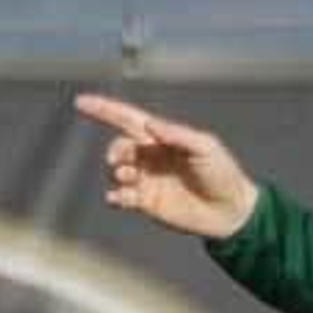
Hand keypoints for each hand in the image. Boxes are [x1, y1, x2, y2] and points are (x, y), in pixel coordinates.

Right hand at [74, 93, 259, 238]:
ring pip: (117, 172)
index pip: (127, 119)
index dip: (104, 109)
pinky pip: (121, 197)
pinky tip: (120, 198)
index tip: (81, 101)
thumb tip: (150, 123)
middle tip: (119, 161)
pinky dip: (116, 196)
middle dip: (115, 151)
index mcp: (162, 138)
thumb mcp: (205, 148)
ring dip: (118, 172)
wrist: (230, 210)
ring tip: (131, 177)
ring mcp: (147, 180)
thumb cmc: (222, 173)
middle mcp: (151, 157)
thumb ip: (178, 134)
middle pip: (119, 147)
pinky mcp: (147, 203)